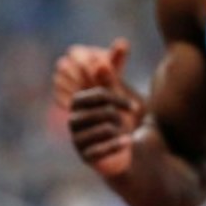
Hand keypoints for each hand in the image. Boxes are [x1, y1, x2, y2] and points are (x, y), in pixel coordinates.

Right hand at [53, 38, 142, 177]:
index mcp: (78, 102)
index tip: (132, 106)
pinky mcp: (85, 157)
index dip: (117, 99)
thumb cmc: (120, 118)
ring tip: (124, 134)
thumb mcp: (119, 94)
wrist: (123, 150)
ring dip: (120, 131)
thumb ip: (115, 74)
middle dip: (119, 116)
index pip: (97, 95)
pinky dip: (118, 145)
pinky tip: (127, 143)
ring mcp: (77, 140)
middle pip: (102, 112)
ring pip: (104, 129)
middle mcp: (73, 121)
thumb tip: (115, 48)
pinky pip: (102, 149)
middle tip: (126, 122)